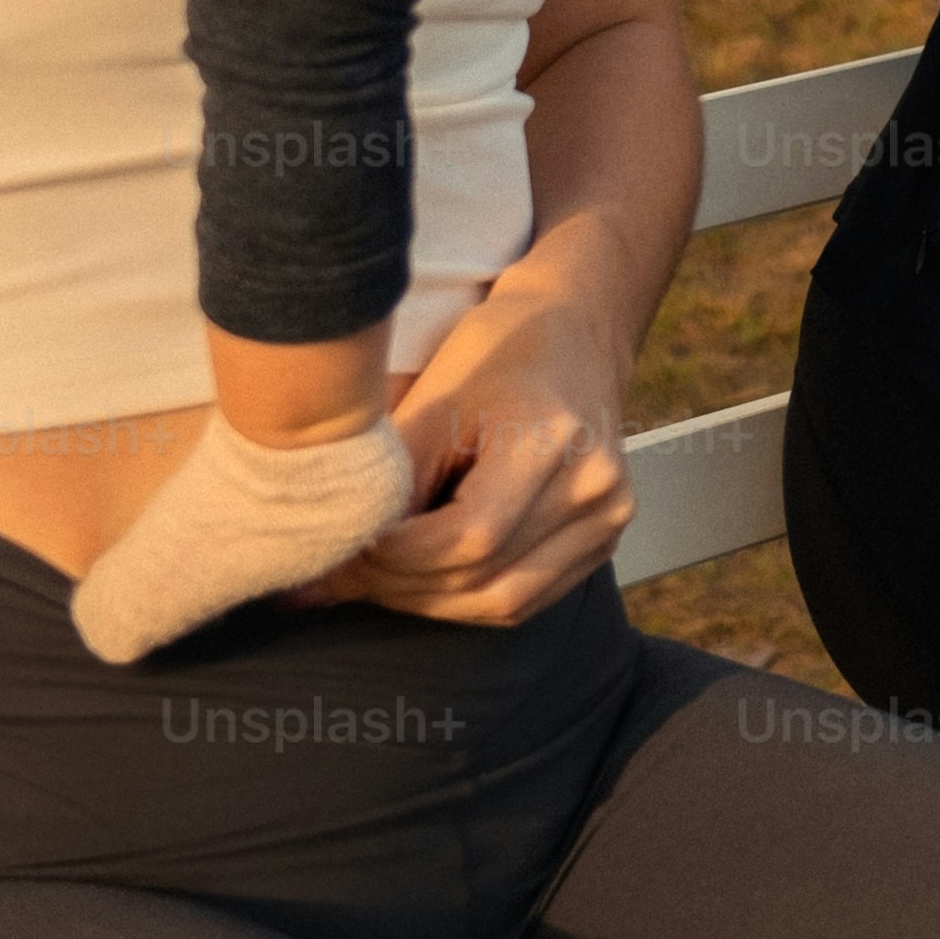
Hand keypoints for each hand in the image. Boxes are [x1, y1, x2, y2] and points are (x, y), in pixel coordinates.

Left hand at [323, 267, 635, 625]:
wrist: (574, 334)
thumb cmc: (497, 351)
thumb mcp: (435, 398)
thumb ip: (393, 480)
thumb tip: (331, 550)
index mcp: (554, 439)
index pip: (470, 537)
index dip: (395, 559)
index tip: (338, 551)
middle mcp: (596, 489)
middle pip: (483, 579)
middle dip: (397, 586)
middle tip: (335, 576)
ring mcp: (608, 520)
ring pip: (501, 604)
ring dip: (425, 601)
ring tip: (371, 580)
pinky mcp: (602, 541)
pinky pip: (524, 600)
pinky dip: (463, 600)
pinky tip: (420, 580)